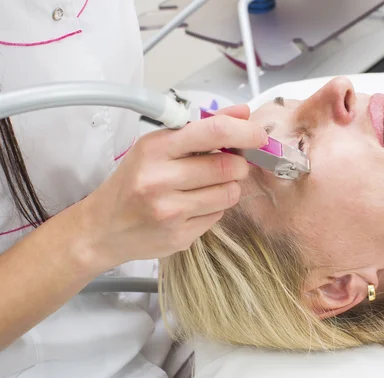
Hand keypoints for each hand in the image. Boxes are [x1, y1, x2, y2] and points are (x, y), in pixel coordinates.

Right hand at [76, 104, 266, 271]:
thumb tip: (242, 112)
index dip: (244, 132)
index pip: (213, 132)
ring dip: (229, 187)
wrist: (103, 228)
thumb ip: (202, 127)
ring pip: (228, 193)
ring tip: (210, 186)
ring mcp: (170, 211)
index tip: (258, 135)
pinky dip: (216, 208)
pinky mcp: (179, 236)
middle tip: (230, 164)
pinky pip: (218, 216)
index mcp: (155, 149)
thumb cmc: (132, 182)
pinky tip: (195, 206)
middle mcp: (160, 180)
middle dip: (238, 164)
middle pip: (227, 166)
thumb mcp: (157, 146)